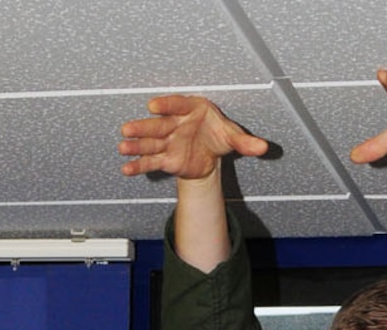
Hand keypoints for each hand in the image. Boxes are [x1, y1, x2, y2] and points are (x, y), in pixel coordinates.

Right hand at [119, 95, 268, 181]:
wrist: (210, 154)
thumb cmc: (218, 136)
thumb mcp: (233, 138)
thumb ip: (246, 142)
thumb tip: (264, 148)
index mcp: (193, 110)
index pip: (178, 104)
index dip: (166, 105)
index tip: (154, 106)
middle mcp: (176, 124)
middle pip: (159, 125)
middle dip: (144, 127)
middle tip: (128, 127)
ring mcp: (169, 141)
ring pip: (151, 143)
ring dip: (136, 145)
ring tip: (122, 147)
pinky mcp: (166, 159)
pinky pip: (151, 161)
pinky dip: (139, 166)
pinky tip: (126, 168)